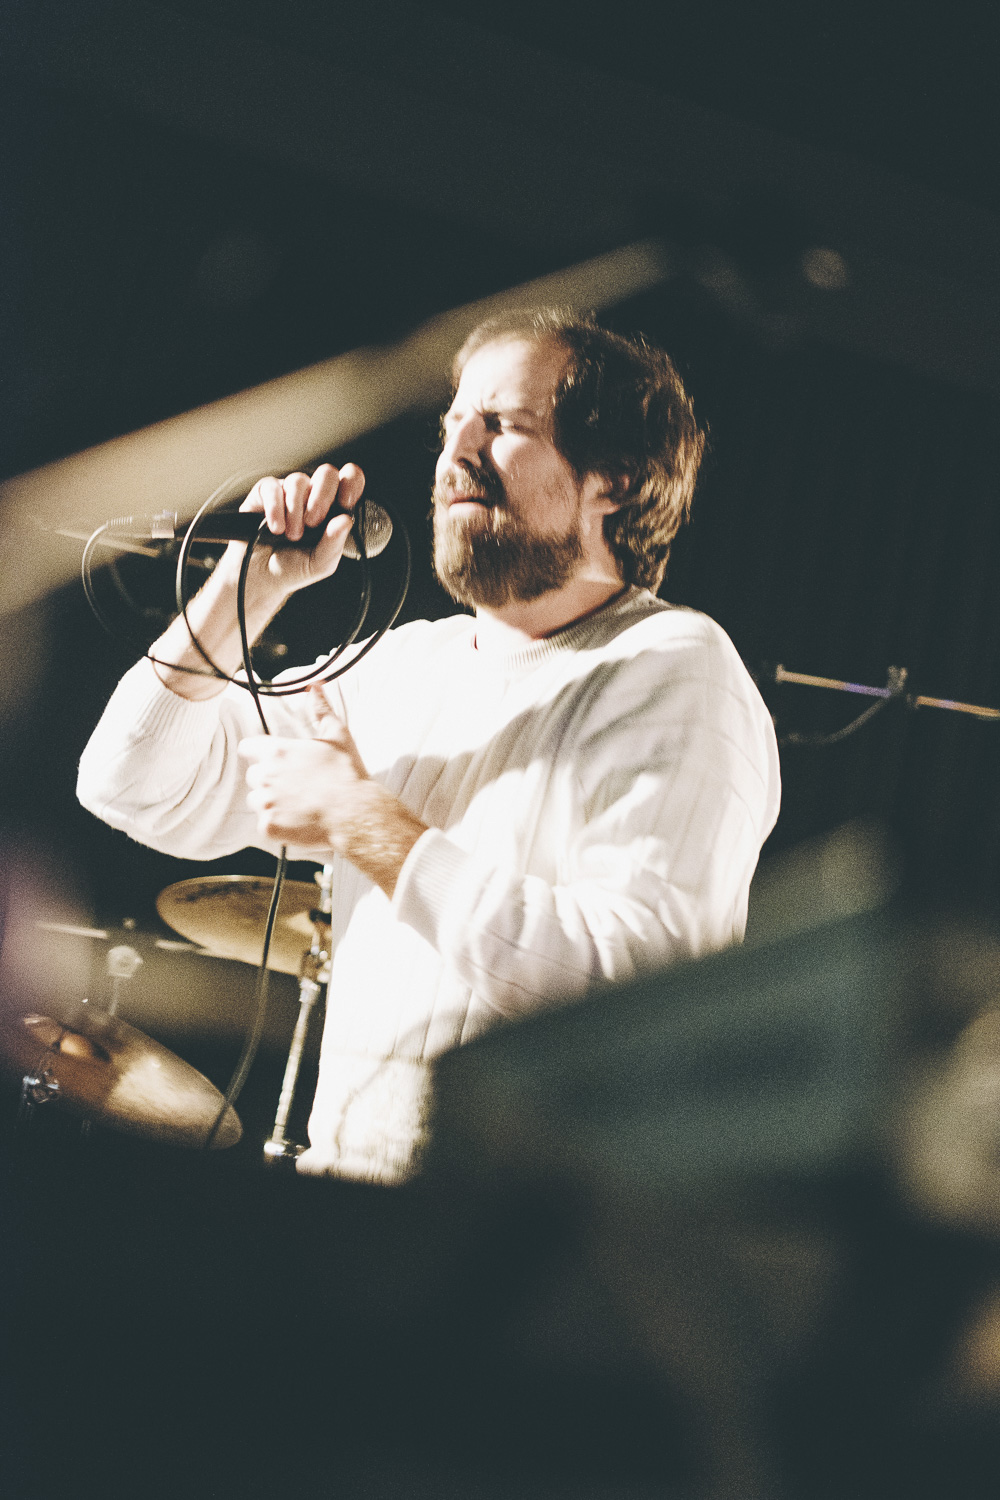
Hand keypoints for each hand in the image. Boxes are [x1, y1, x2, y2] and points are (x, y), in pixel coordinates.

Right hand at [220, 462, 365, 598]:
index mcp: (333, 508)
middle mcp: (312, 495)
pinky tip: (276, 528)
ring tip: (292, 536)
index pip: (350, 480)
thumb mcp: (321, 563)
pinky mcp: (265, 493)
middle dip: (322, 496)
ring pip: (298, 480)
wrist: (261, 577)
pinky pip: (272, 487)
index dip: (351, 483)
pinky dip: (275, 509)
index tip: (345, 502)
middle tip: (313, 522)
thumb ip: (335, 543)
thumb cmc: (294, 567)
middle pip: (326, 472)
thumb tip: (346, 520)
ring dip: (295, 511)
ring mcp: (289, 492)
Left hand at [239, 689, 427, 893]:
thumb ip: (320, 709)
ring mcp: (265, 802)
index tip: (272, 760)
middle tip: (296, 786)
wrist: (355, 813)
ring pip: (257, 801)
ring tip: (299, 805)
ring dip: (272, 803)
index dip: (258, 754)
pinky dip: (279, 825)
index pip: (247, 748)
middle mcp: (266, 775)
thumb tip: (315, 686)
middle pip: (254, 776)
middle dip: (269, 781)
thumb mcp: (337, 735)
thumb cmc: (347, 774)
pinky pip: (266, 824)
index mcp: (277, 751)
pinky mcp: (268, 826)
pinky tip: (300, 821)